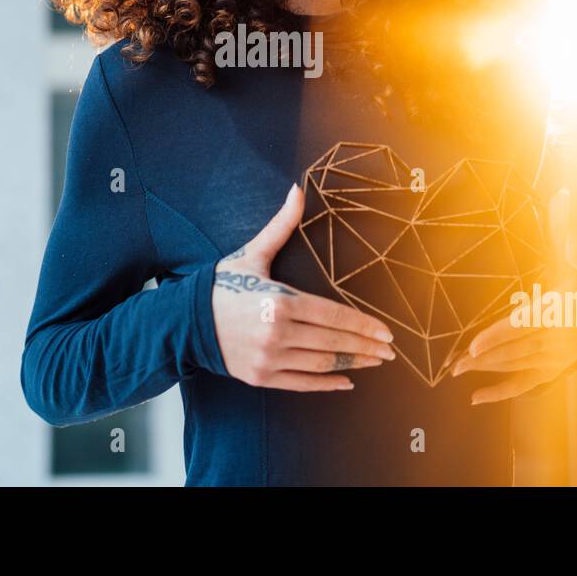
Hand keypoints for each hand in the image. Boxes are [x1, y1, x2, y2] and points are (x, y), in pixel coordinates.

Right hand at [211, 183, 396, 390]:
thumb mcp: (253, 253)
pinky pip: (301, 384)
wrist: (186, 320)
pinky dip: (326, 385)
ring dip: (352, 364)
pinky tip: (346, 382)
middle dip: (366, 347)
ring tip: (374, 361)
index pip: (333, 316)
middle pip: (333, 342)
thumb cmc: (223, 285)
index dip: (364, 325)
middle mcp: (276, 333)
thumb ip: (281, 226)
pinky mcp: (260, 377)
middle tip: (390, 351)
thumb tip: (297, 190)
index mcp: (279, 301)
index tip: (386, 332)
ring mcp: (268, 358)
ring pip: (321, 364)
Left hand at [450, 187, 576, 403]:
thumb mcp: (572, 258)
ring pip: (514, 367)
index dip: (497, 335)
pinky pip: (523, 386)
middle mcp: (553, 339)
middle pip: (513, 350)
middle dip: (482, 357)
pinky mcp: (550, 373)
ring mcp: (552, 360)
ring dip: (485, 371)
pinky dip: (500, 394)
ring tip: (457, 373)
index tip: (473, 344)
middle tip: (453, 363)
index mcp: (554, 311)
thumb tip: (563, 191)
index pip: (521, 325)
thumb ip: (563, 227)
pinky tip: (476, 398)